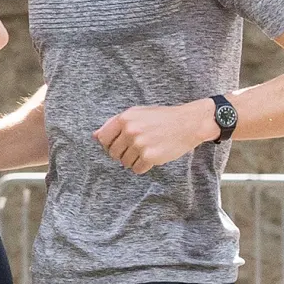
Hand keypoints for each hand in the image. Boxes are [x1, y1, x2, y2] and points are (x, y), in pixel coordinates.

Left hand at [94, 100, 217, 173]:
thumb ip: (115, 123)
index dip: (108, 144)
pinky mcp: (149, 157)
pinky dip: (143, 166)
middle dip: (122, 154)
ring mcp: (139, 144)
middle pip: (112, 153)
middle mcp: (130, 130)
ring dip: (133, 160)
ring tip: (146, 150)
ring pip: (124, 163)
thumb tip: (95, 136)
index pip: (103, 138)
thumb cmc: (162, 118)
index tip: (118, 145)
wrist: (188, 123)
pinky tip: (152, 156)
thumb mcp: (137, 113)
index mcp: (125, 118)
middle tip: (136, 148)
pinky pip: (136, 169)